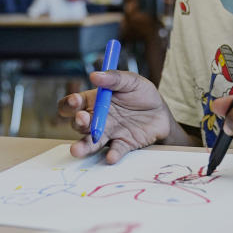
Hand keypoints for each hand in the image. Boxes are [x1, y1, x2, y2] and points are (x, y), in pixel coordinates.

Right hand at [57, 70, 176, 162]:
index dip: (70, 103)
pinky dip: (113, 154)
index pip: (73, 104)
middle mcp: (97, 119)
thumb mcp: (131, 81)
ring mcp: (108, 133)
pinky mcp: (122, 145)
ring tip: (77, 150)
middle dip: (79, 122)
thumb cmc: (143, 95)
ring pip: (91, 142)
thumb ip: (114, 78)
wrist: (162, 113)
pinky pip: (115, 150)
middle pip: (78, 124)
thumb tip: (95, 75)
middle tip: (83, 119)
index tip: (75, 101)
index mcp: (94, 101)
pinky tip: (111, 157)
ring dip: (84, 146)